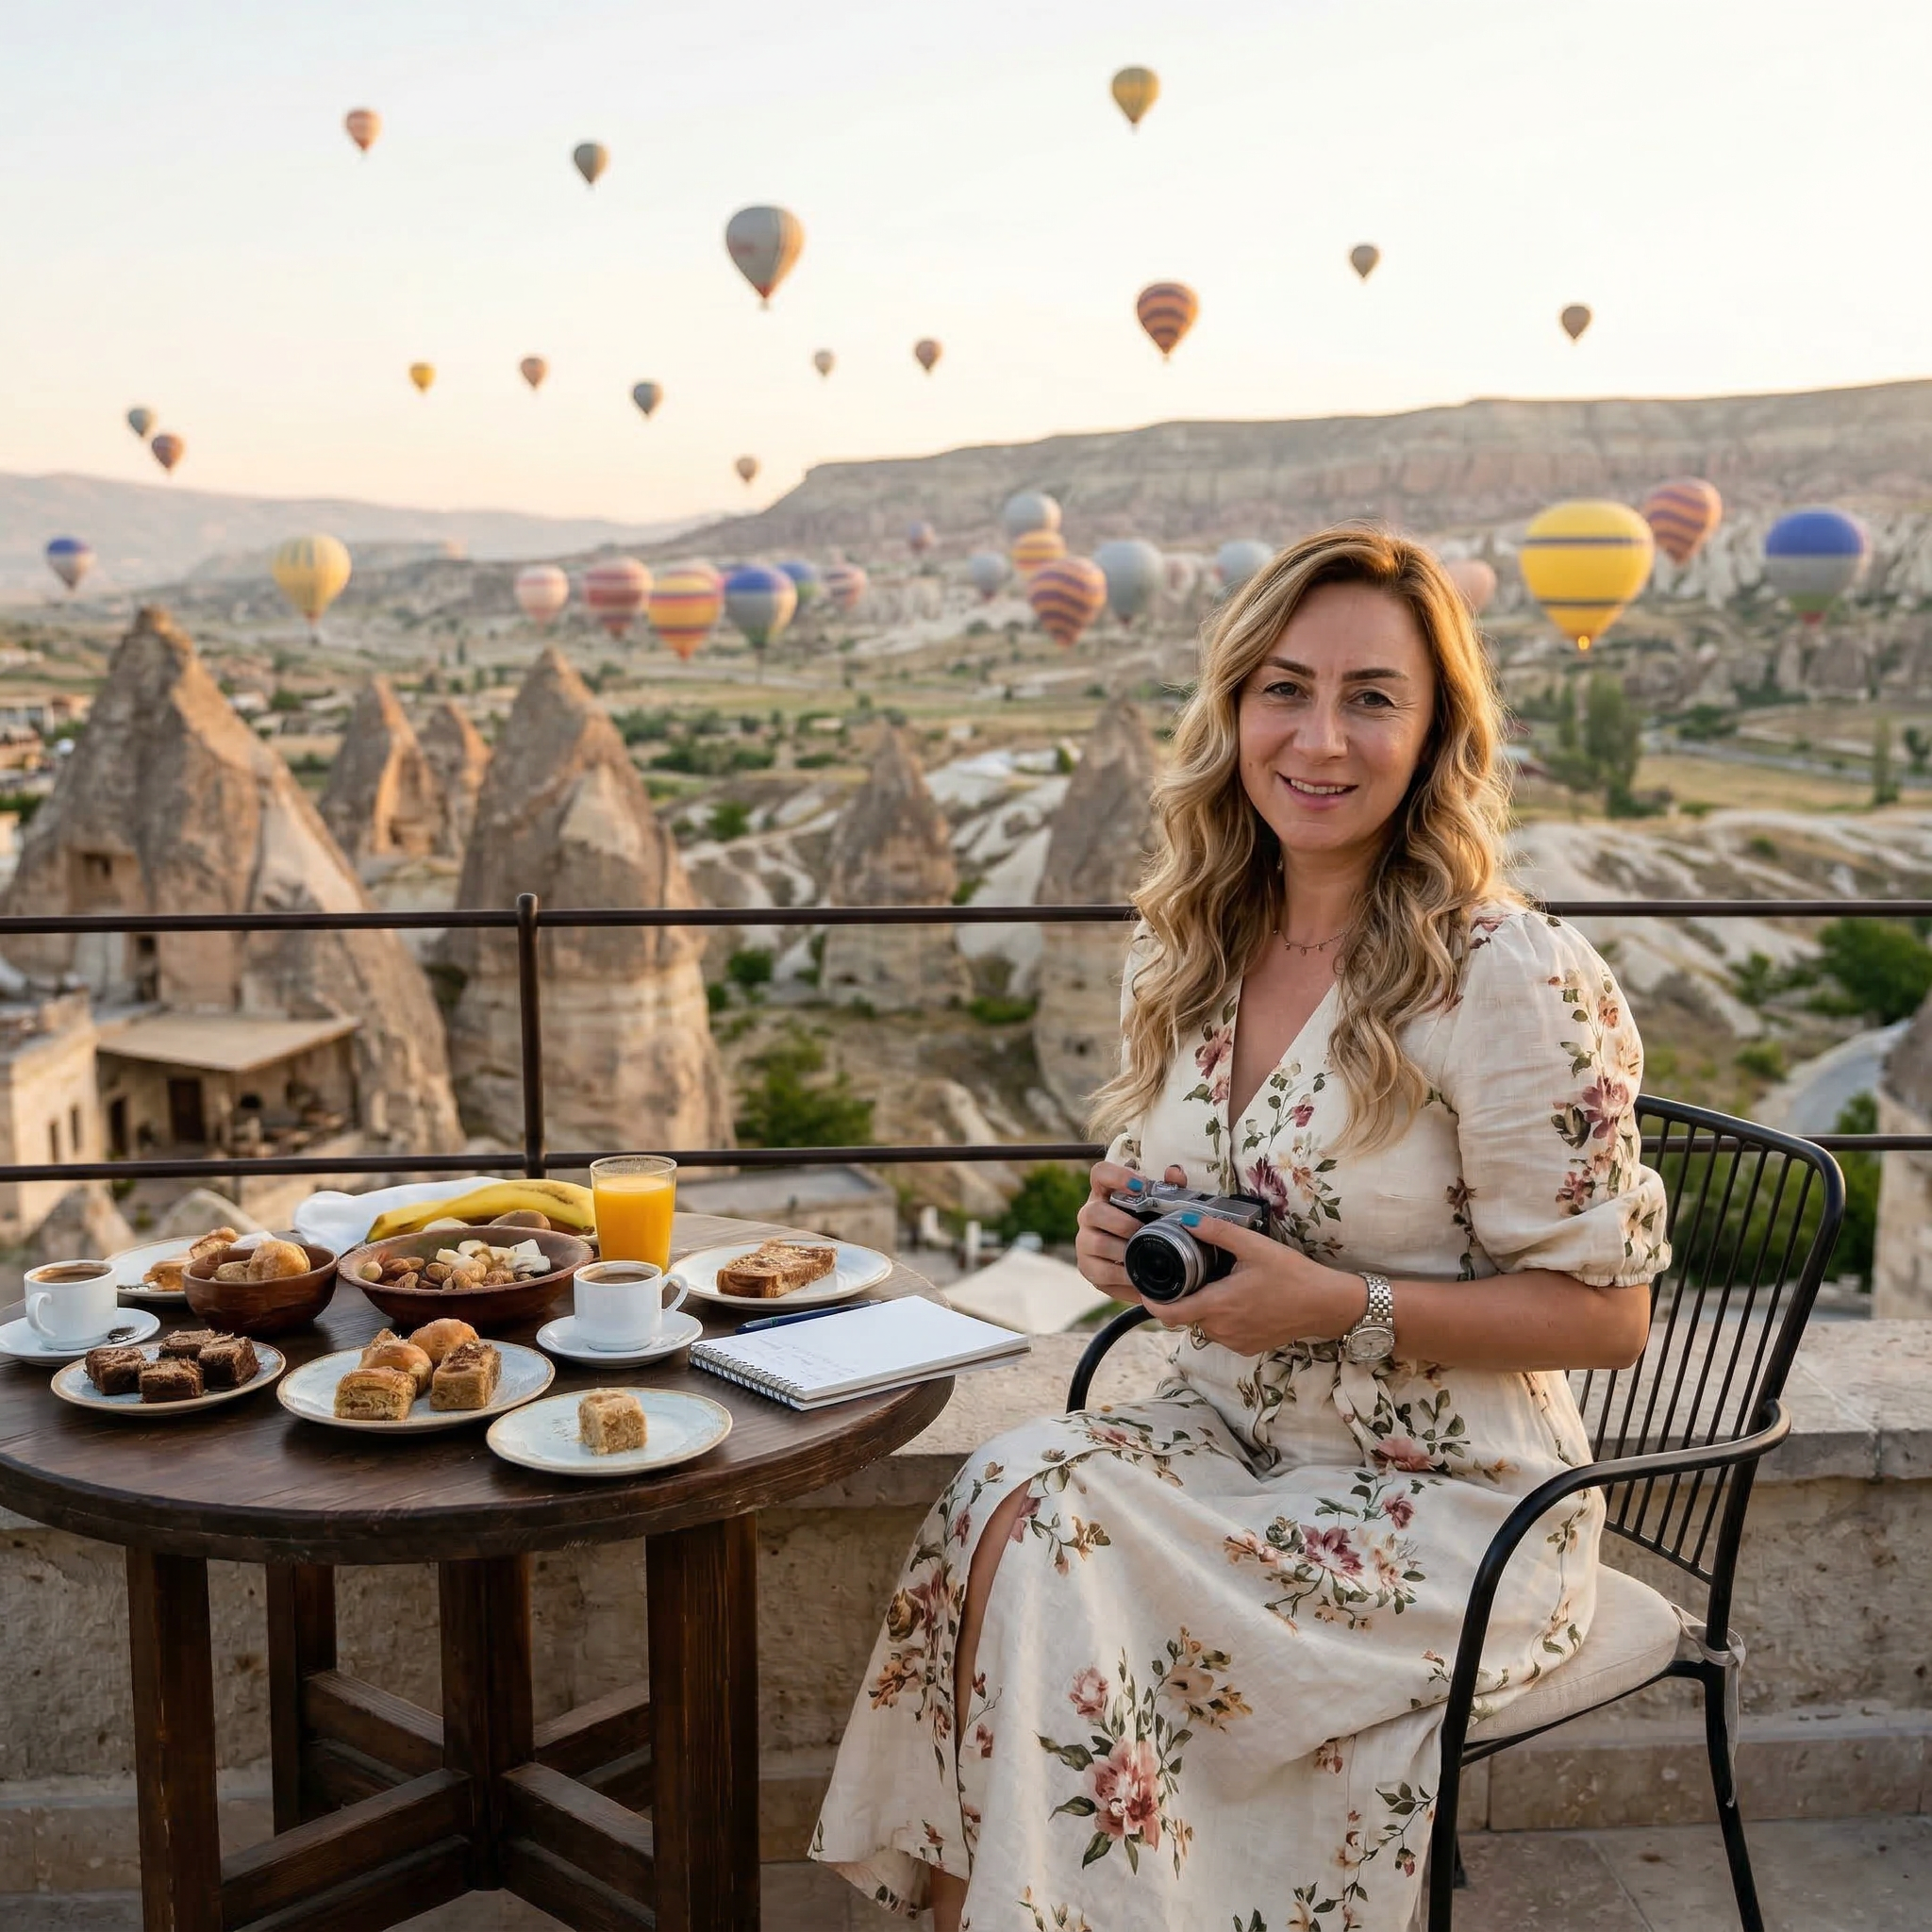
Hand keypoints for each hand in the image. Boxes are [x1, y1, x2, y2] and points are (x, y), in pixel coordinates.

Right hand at [1074, 1160, 1188, 1299]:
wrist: (1144, 1267)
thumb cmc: (1150, 1228)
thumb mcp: (1161, 1209)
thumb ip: (1170, 1188)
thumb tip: (1174, 1173)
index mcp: (1106, 1193)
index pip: (1100, 1174)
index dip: (1116, 1176)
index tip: (1140, 1186)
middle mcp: (1090, 1214)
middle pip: (1093, 1212)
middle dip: (1121, 1223)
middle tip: (1143, 1231)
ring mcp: (1085, 1241)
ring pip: (1096, 1243)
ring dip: (1123, 1250)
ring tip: (1144, 1256)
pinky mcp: (1088, 1267)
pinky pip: (1101, 1272)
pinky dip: (1122, 1276)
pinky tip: (1138, 1276)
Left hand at [1139, 1213, 1364, 1356]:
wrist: (1325, 1304)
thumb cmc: (1292, 1274)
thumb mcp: (1255, 1246)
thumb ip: (1218, 1232)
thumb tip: (1187, 1219)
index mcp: (1219, 1305)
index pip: (1169, 1314)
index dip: (1152, 1302)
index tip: (1147, 1288)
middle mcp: (1222, 1329)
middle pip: (1185, 1316)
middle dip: (1182, 1298)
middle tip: (1188, 1275)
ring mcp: (1235, 1342)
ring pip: (1203, 1325)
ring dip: (1202, 1308)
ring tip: (1216, 1284)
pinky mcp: (1247, 1347)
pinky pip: (1222, 1333)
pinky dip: (1221, 1318)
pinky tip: (1236, 1300)